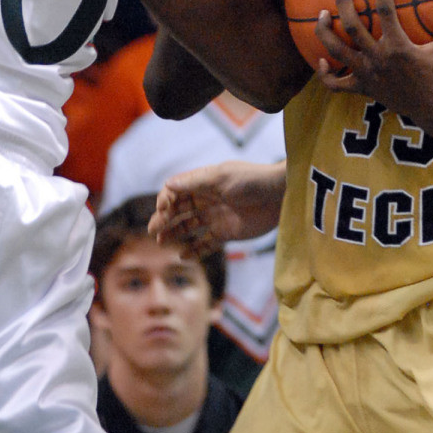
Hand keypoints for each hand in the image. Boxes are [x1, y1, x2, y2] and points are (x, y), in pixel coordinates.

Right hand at [148, 160, 285, 255]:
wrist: (279, 196)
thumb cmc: (251, 180)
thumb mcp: (222, 177)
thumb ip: (195, 182)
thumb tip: (168, 185)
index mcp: (204, 183)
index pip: (176, 191)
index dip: (166, 199)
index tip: (164, 209)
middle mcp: (207, 199)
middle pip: (178, 210)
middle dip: (164, 219)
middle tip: (153, 230)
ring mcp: (216, 217)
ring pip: (188, 226)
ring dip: (174, 233)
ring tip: (162, 242)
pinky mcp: (226, 233)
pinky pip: (205, 243)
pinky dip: (194, 250)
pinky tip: (183, 255)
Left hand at [313, 0, 432, 128]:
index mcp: (398, 47)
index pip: (386, 11)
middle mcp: (378, 59)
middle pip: (352, 27)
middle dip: (344, 3)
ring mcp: (368, 75)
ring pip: (337, 52)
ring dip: (325, 32)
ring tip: (321, 14)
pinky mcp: (363, 89)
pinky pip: (336, 84)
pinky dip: (326, 73)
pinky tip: (321, 59)